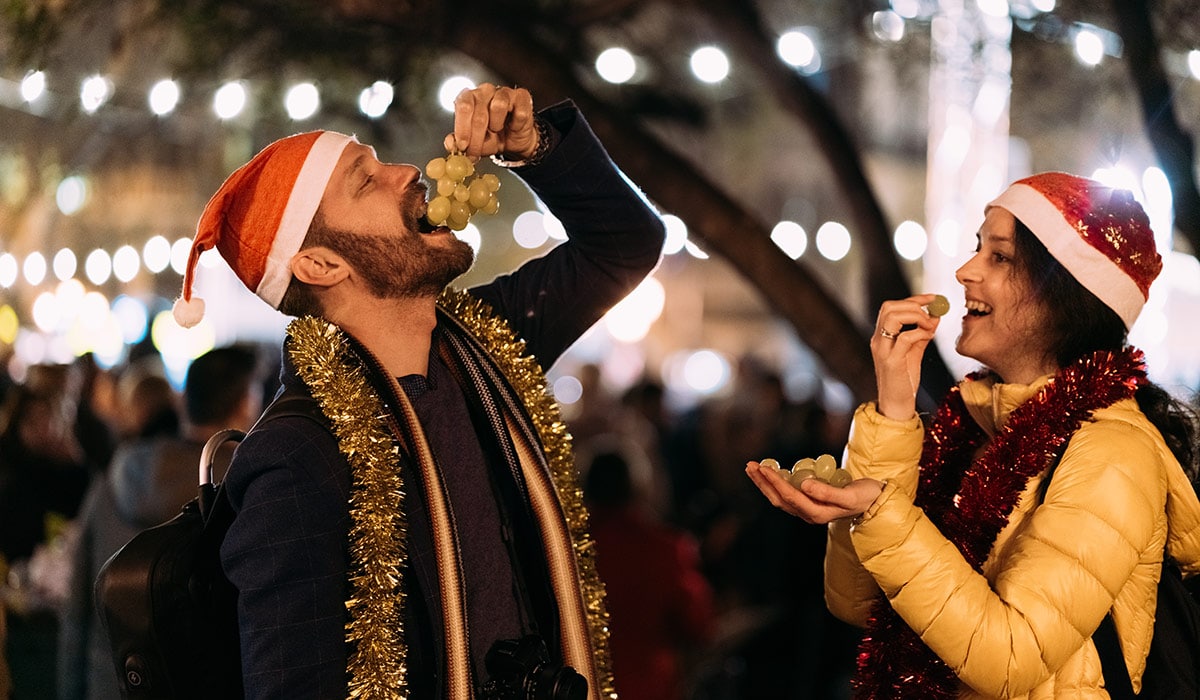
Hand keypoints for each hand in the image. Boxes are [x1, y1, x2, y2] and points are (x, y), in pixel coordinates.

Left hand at [447, 83, 537, 160]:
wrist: (515, 140)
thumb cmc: (493, 137)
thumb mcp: (473, 143)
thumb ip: (459, 142)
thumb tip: (450, 144)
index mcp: (469, 98)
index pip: (463, 106)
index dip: (462, 127)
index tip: (462, 146)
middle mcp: (485, 91)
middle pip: (479, 112)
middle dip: (476, 138)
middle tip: (475, 152)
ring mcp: (504, 92)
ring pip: (499, 106)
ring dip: (496, 125)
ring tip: (496, 131)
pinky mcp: (522, 97)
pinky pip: (519, 112)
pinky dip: (515, 125)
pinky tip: (512, 127)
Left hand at [745, 462, 882, 524]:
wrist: (875, 502)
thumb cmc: (865, 497)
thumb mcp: (850, 495)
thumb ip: (828, 492)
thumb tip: (805, 485)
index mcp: (817, 513)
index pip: (790, 496)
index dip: (774, 482)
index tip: (763, 467)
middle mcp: (809, 514)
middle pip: (778, 499)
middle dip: (763, 482)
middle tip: (750, 465)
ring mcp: (808, 509)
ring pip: (780, 498)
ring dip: (765, 483)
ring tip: (753, 467)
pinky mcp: (809, 502)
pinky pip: (787, 494)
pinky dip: (776, 483)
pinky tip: (769, 472)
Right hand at [871, 293, 941, 419]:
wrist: (896, 404)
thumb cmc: (905, 379)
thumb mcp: (914, 352)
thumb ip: (923, 334)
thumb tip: (936, 316)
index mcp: (881, 336)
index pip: (891, 307)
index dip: (913, 299)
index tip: (932, 298)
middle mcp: (878, 340)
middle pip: (889, 307)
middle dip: (914, 304)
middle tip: (932, 313)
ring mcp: (883, 350)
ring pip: (893, 318)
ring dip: (916, 316)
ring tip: (929, 325)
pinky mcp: (892, 362)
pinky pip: (905, 338)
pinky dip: (920, 332)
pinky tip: (929, 336)